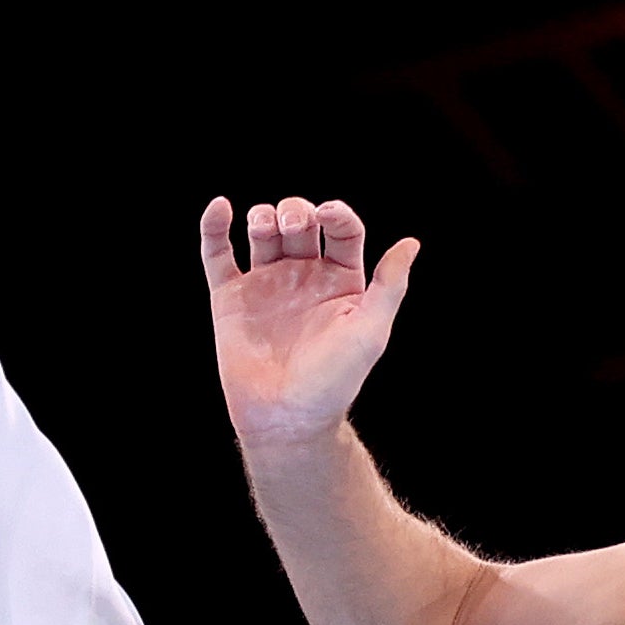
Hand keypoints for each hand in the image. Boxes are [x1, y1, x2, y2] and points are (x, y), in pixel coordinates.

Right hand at [198, 194, 416, 446]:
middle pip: (300, 222)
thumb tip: (411, 244)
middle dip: (296, 212)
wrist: (286, 418)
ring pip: (262, 231)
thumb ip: (391, 286)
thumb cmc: (333, 381)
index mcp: (340, 281)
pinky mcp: (231, 298)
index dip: (336, 214)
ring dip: (263, 216)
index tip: (327, 216)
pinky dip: (214, 227)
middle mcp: (303, 277)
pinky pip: (217, 254)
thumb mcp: (370, 331)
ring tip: (266, 228)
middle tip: (293, 227)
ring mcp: (265, 285)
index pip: (342, 230)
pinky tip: (220, 207)